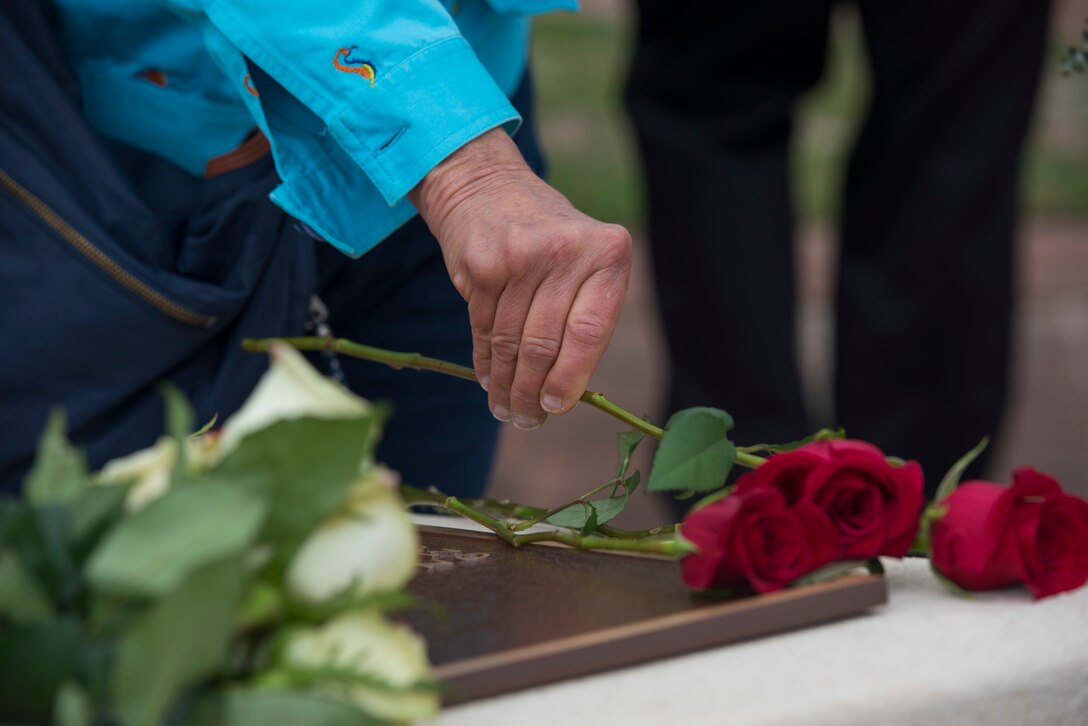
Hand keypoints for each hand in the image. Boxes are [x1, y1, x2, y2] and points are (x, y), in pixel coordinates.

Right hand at [409, 128, 631, 428]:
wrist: (487, 186)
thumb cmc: (548, 238)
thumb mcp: (584, 259)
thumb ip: (584, 314)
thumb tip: (566, 393)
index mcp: (607, 253)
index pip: (590, 331)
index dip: (570, 377)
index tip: (557, 408)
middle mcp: (566, 251)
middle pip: (544, 343)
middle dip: (533, 391)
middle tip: (527, 420)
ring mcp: (520, 257)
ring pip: (511, 342)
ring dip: (507, 385)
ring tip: (506, 410)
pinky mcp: (482, 266)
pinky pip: (484, 329)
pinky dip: (486, 362)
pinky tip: (489, 381)